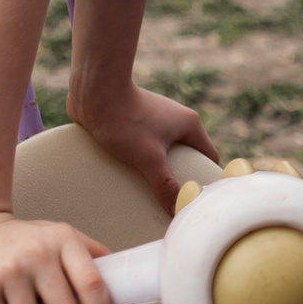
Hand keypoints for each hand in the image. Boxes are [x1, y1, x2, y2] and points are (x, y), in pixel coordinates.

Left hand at [69, 79, 219, 209]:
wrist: (94, 92)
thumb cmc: (125, 121)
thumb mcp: (148, 157)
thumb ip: (165, 185)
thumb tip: (176, 212)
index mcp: (190, 124)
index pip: (208, 157)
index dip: (205, 178)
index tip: (195, 199)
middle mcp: (177, 119)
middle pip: (186, 156)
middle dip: (178, 177)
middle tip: (169, 201)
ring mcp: (156, 119)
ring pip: (164, 151)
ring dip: (157, 169)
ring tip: (146, 191)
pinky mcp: (136, 121)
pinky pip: (145, 146)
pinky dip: (141, 160)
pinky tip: (128, 174)